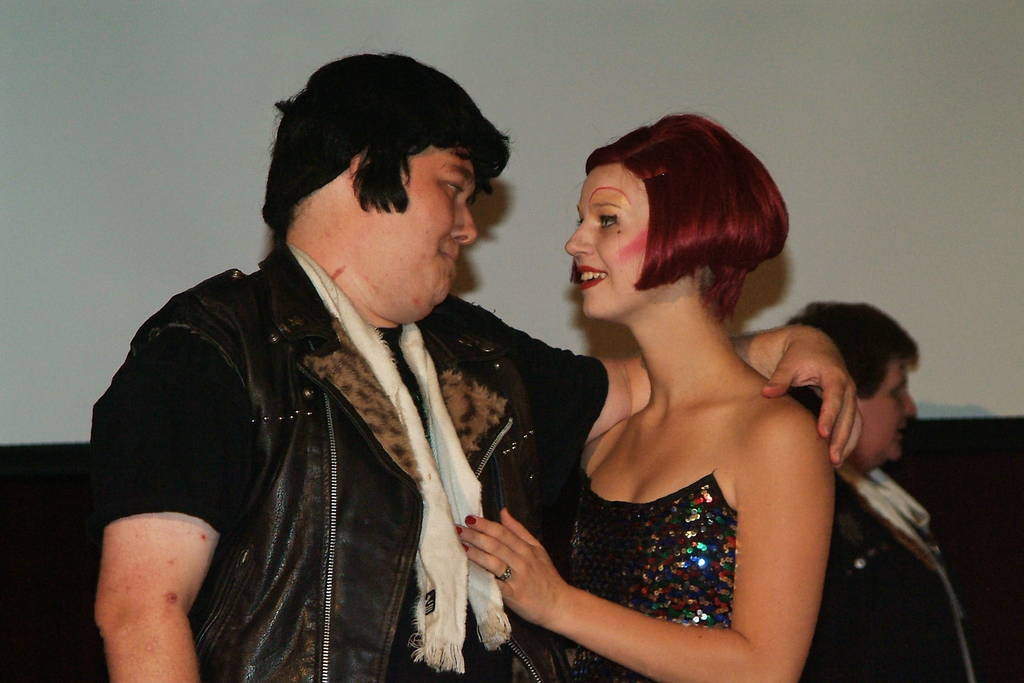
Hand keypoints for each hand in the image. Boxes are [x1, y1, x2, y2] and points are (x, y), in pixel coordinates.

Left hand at [459, 509, 569, 628]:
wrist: (559, 604)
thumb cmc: (546, 577)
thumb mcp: (538, 549)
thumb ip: (519, 530)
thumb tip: (503, 512)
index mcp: (527, 548)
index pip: (503, 533)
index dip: (486, 525)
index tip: (469, 518)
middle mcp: (522, 561)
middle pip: (496, 545)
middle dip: (475, 536)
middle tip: (458, 529)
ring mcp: (517, 578)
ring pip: (494, 562)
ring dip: (476, 553)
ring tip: (461, 546)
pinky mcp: (513, 595)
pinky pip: (495, 584)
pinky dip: (483, 577)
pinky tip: (470, 571)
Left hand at [758, 325, 861, 463]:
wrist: (814, 346)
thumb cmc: (798, 355)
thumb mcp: (788, 363)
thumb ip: (779, 378)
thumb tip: (767, 393)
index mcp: (834, 376)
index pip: (834, 398)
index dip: (829, 416)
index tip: (822, 434)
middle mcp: (848, 387)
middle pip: (849, 415)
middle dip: (842, 437)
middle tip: (833, 459)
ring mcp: (850, 397)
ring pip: (855, 423)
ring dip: (848, 443)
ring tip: (835, 463)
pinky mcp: (848, 404)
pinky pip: (853, 425)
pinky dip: (848, 440)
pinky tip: (838, 457)